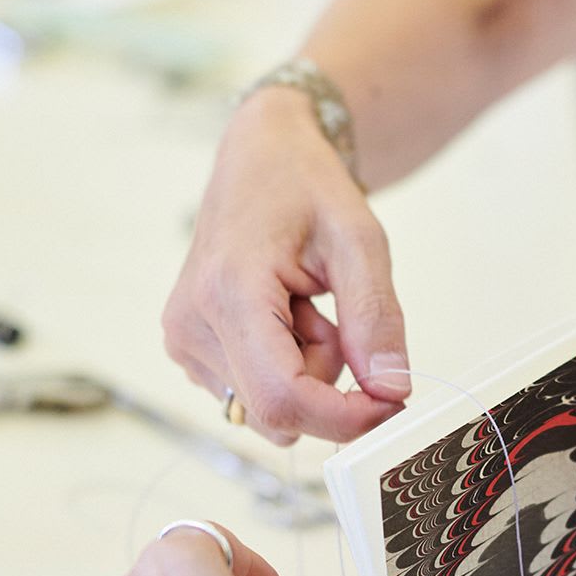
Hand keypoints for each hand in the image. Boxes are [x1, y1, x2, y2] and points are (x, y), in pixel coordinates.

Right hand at [162, 88, 408, 445]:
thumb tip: (392, 389)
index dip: (343, 417)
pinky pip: (250, 394)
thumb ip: (376, 318)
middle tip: (334, 317)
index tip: (390, 404)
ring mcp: (183, 341)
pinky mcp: (186, 349)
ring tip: (304, 306)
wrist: (259, 158)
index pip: (282, 396)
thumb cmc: (304, 186)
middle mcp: (191, 324)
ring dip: (304, 373)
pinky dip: (282, 367)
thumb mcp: (359, 241)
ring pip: (266, 409)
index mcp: (228, 291)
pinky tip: (282, 315)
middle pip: (275, 412)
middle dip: (325, 384)